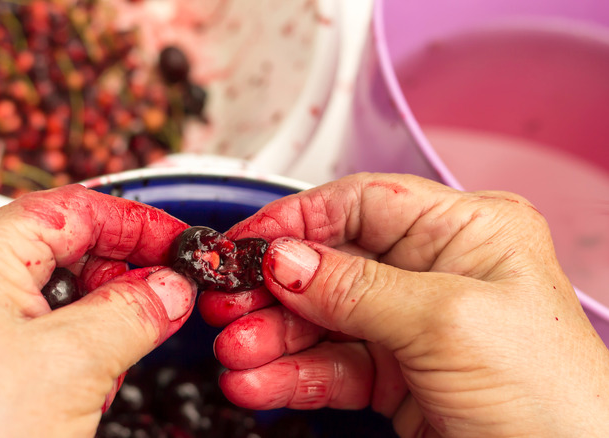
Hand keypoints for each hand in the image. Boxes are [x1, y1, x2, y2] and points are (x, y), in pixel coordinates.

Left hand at [0, 184, 195, 436]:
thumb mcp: (76, 365)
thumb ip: (135, 311)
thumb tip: (172, 286)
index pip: (73, 210)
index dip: (137, 225)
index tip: (179, 244)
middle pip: (64, 245)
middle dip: (120, 275)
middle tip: (167, 298)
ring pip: (54, 284)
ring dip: (100, 313)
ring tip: (122, 350)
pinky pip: (34, 318)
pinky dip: (74, 337)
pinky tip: (90, 373)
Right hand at [201, 173, 608, 436]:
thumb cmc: (554, 399)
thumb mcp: (448, 322)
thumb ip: (357, 287)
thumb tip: (284, 257)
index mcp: (466, 232)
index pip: (363, 203)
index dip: (299, 219)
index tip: (247, 240)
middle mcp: (436, 272)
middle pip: (331, 264)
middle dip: (274, 289)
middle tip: (227, 303)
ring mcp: (412, 326)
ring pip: (322, 321)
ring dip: (272, 338)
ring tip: (234, 355)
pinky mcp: (398, 377)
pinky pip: (331, 367)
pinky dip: (292, 375)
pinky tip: (258, 382)